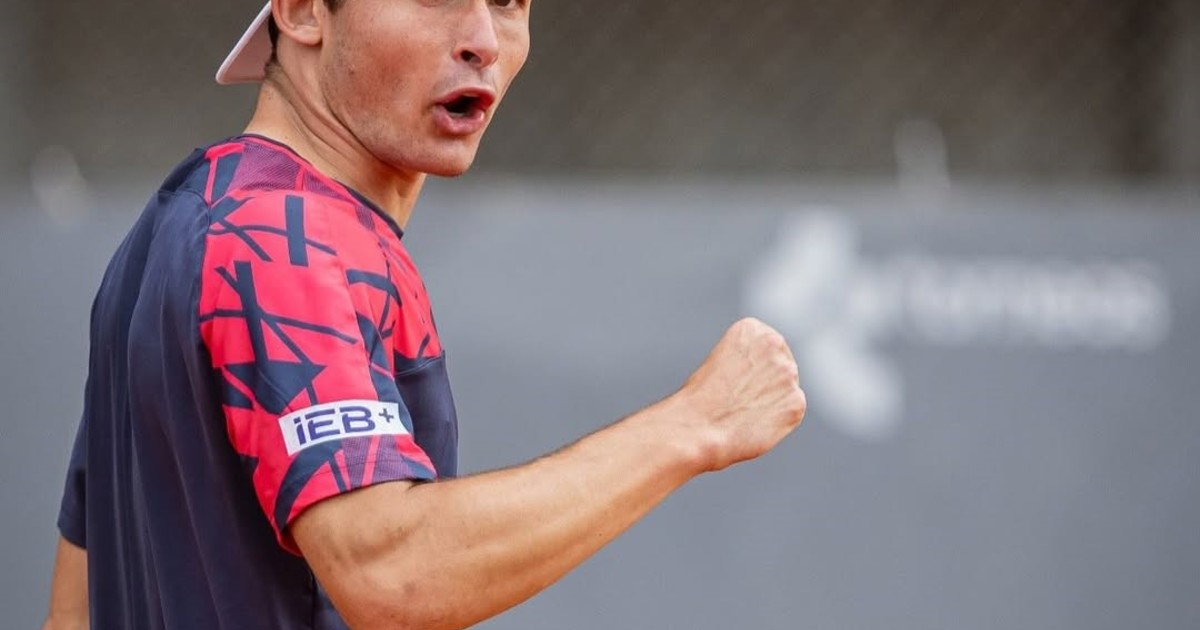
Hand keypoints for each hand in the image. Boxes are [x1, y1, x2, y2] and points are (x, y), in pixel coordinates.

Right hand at [677, 318, 806, 471]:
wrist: (697, 427)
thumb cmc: (700, 400)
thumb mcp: (721, 362)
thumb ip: (749, 360)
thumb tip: (769, 376)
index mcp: (752, 329)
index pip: (768, 348)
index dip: (753, 370)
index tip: (736, 382)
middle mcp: (775, 344)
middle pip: (781, 366)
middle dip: (767, 384)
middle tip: (741, 401)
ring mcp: (789, 373)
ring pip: (787, 389)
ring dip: (772, 401)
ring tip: (744, 414)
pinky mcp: (796, 402)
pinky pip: (792, 411)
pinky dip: (778, 420)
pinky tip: (754, 424)